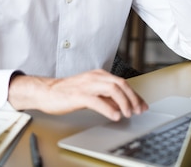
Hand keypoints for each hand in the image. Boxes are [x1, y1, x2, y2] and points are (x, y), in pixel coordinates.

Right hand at [8, 69, 147, 119]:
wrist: (48, 92)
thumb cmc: (68, 92)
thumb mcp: (91, 92)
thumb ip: (106, 96)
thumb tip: (122, 104)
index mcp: (99, 75)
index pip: (122, 82)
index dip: (135, 94)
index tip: (142, 105)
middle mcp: (95, 77)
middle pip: (121, 84)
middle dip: (133, 98)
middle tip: (139, 110)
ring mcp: (87, 85)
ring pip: (112, 89)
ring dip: (124, 102)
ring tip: (128, 114)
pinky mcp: (78, 94)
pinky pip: (97, 100)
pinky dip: (108, 108)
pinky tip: (114, 116)